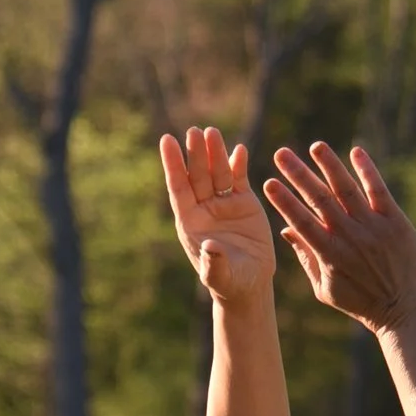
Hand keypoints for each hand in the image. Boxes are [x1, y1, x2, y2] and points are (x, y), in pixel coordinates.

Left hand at [160, 125, 275, 310]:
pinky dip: (238, 164)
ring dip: (215, 153)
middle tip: (193, 131)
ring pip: (217, 173)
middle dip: (195, 154)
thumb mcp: (220, 276)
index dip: (172, 164)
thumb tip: (210, 247)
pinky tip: (238, 149)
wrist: (249, 284)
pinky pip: (239, 179)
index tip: (166, 140)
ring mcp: (224, 204)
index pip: (179, 187)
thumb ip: (213, 263)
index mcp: (190, 222)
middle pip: (197, 175)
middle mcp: (204, 208)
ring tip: (212, 132)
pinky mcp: (244, 203)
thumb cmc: (228, 283)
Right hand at [265, 143, 415, 330]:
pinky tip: (356, 152)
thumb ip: (305, 258)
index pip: (300, 221)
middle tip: (281, 153)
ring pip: (347, 190)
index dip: (283, 201)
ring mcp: (373, 228)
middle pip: (319, 200)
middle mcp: (349, 237)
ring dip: (330, 166)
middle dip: (298, 175)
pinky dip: (367, 171)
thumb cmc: (361, 303)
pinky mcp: (395, 222)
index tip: (268, 182)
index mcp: (328, 255)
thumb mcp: (325, 288)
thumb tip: (285, 231)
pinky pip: (379, 191)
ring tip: (316, 146)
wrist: (405, 309)